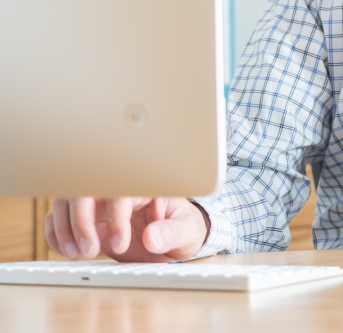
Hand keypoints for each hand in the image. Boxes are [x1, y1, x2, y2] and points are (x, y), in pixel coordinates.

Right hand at [45, 196, 209, 262]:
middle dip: (80, 221)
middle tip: (89, 251)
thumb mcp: (188, 231)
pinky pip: (60, 218)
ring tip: (78, 255)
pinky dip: (56, 234)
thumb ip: (172, 233)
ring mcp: (100, 204)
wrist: (176, 238)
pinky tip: (67, 251)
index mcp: (144, 186)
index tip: (121, 245)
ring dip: (64, 229)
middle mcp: (118, 191)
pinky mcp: (88, 219)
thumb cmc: (184, 228)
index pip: (120, 191)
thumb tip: (151, 237)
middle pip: (85, 190)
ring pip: (67, 202)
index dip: (116, 217)